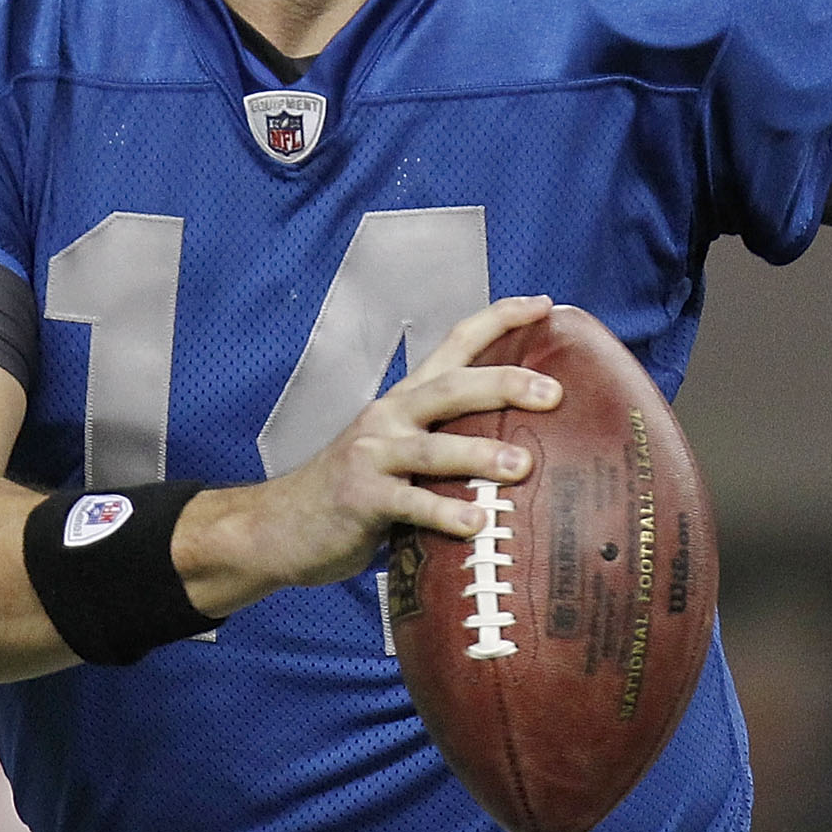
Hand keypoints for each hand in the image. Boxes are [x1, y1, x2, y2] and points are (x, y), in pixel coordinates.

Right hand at [176, 296, 560, 610]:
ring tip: (521, 466)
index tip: (543, 305)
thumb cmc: (354, 492)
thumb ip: (448, 446)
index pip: (454, 344)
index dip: (498, 320)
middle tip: (553, 393)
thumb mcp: (400, 455)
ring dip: (479, 455)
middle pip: (452, 387)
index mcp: (405, 400)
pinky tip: (475, 524)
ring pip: (433, 447)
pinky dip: (444, 512)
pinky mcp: (360, 499)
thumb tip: (527, 451)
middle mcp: (389, 417)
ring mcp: (372, 456)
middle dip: (504, 384)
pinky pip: (409, 503)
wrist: (278, 526)